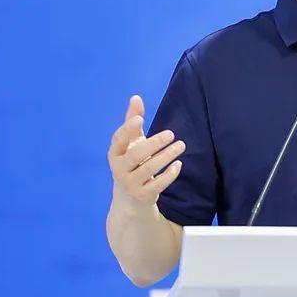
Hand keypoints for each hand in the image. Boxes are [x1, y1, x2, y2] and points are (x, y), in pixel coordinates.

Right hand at [107, 94, 185, 208]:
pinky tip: (178, 164)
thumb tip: (136, 97)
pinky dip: (169, 174)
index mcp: (115, 154)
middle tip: (171, 134)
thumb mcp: (131, 143)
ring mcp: (131, 184)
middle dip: (154, 144)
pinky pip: (157, 184)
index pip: (118, 140)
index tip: (139, 119)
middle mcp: (119, 169)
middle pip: (137, 155)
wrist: (129, 199)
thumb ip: (133, 122)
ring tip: (181, 145)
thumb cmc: (131, 164)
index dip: (127, 129)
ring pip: (149, 169)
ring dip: (166, 156)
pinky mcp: (143, 196)